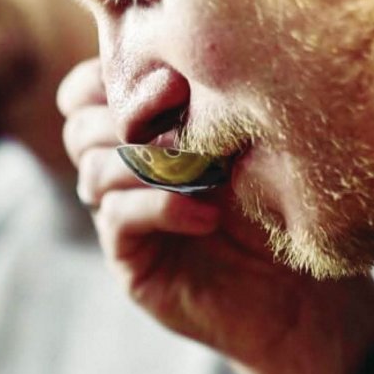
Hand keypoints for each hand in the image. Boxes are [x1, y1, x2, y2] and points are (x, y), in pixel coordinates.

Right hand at [59, 58, 373, 373]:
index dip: (105, 81)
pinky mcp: (127, 260)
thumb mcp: (237, 144)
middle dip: (125, 117)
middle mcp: (118, 174)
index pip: (83, 94)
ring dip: (146, 163)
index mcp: (136, 135)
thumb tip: (164, 82)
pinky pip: (118, 218)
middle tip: (179, 119)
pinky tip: (204, 216)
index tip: (167, 82)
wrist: (294, 293)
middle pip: (79, 129)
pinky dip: (160, 207)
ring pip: (93, 171)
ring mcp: (118, 218)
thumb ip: (193, 113)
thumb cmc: (272, 209)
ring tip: (204, 175)